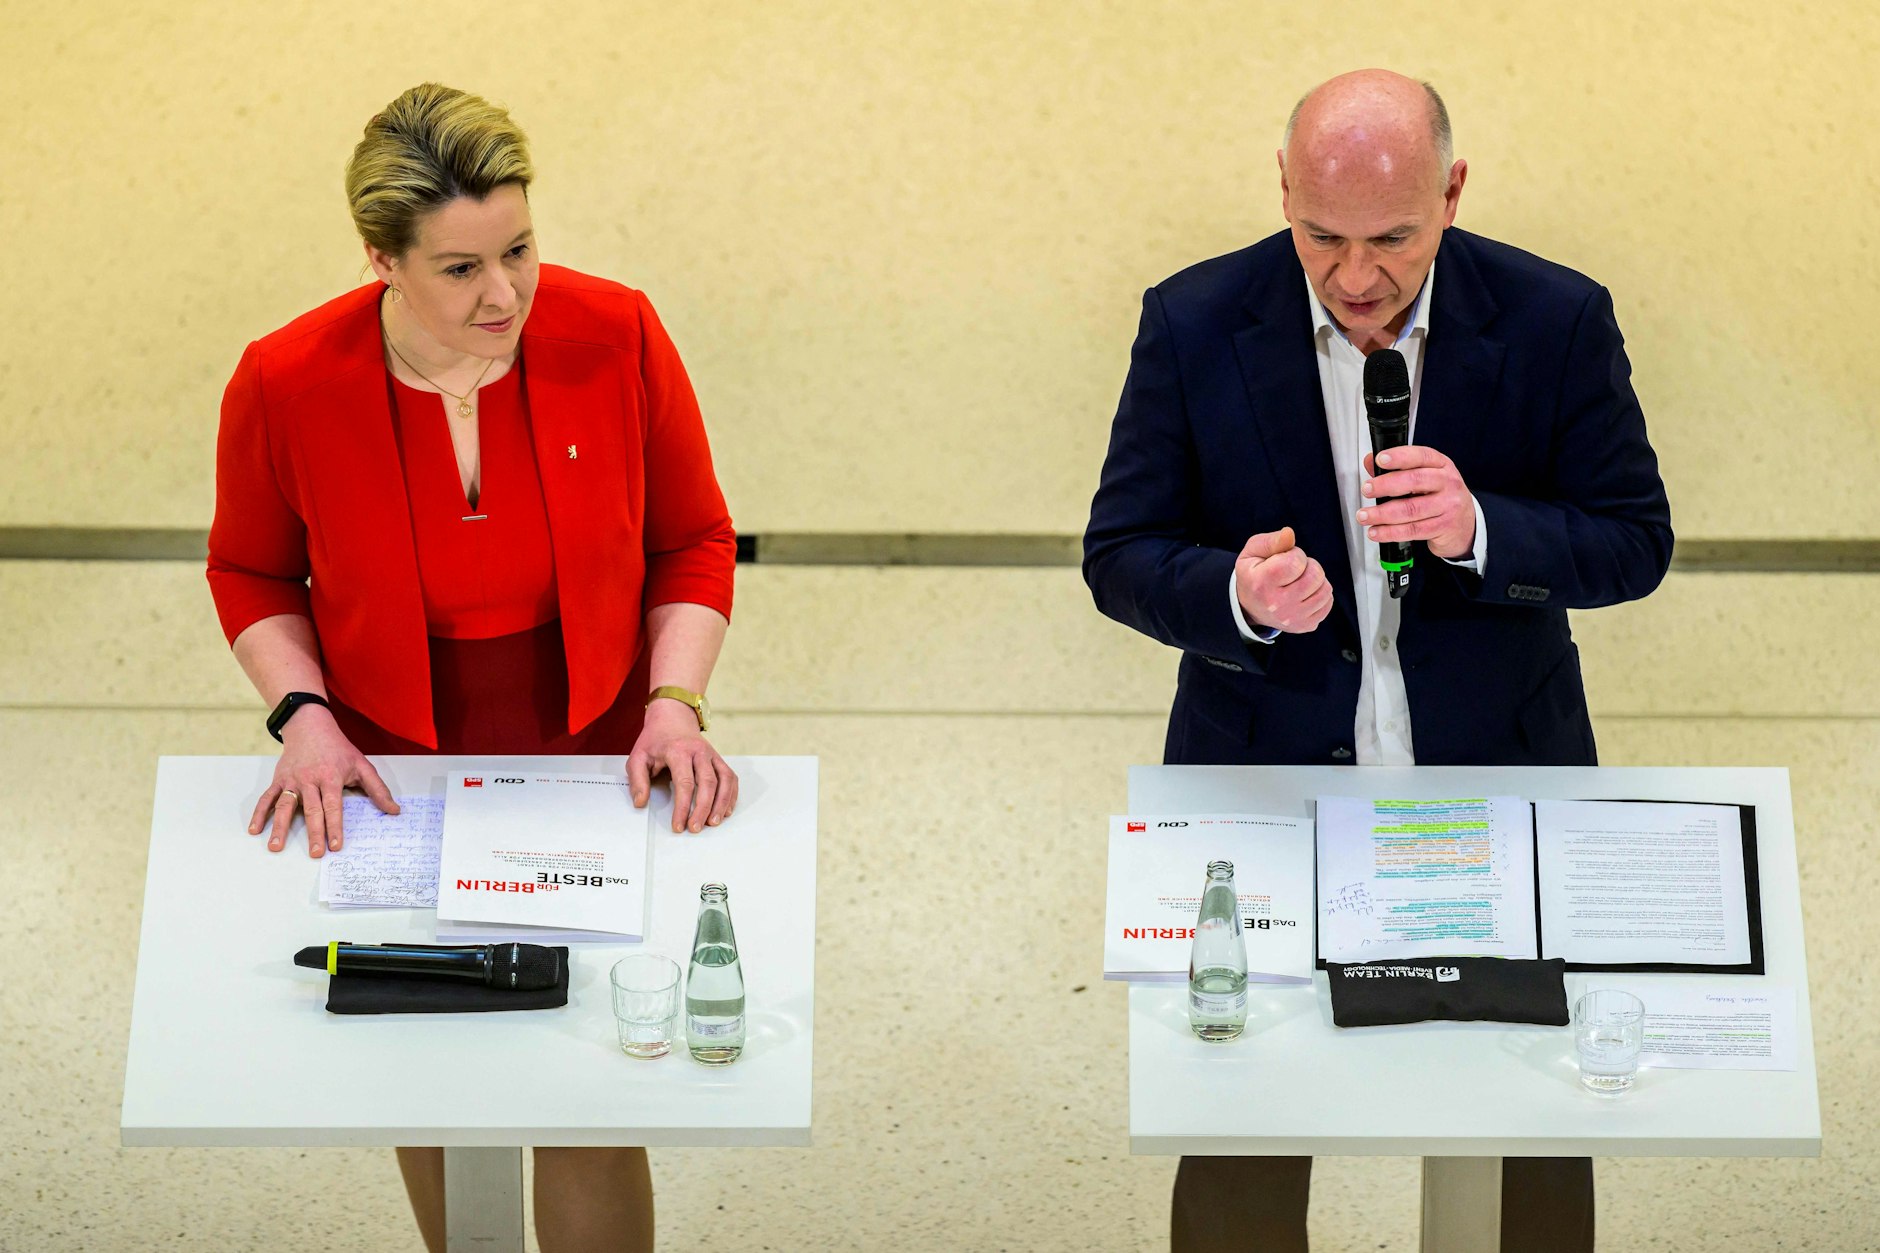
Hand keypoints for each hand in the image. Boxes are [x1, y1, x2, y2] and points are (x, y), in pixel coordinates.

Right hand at [246, 707, 397, 856]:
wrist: (310, 727)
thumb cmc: (338, 749)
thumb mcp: (362, 765)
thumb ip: (378, 789)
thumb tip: (394, 810)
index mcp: (331, 778)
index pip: (333, 807)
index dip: (334, 826)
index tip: (335, 845)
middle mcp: (309, 780)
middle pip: (311, 810)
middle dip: (313, 833)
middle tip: (315, 853)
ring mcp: (292, 780)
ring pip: (284, 806)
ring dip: (278, 827)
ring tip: (275, 846)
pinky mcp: (279, 779)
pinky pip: (267, 798)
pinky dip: (259, 813)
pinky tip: (255, 829)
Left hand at [628, 699, 738, 832]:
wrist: (672, 717)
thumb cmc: (655, 740)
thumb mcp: (638, 757)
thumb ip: (637, 780)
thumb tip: (641, 802)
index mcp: (678, 751)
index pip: (685, 783)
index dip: (683, 807)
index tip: (678, 825)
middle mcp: (699, 752)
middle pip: (708, 783)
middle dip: (703, 809)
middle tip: (696, 828)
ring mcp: (712, 755)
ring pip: (724, 780)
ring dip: (721, 804)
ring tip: (713, 822)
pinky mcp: (719, 759)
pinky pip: (730, 777)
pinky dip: (731, 795)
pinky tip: (725, 810)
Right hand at [1234, 526, 1333, 633]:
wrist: (1248, 607)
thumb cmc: (1253, 576)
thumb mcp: (1252, 552)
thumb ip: (1272, 541)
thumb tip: (1289, 534)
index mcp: (1262, 583)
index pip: (1296, 562)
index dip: (1295, 554)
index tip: (1285, 558)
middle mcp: (1278, 604)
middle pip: (1315, 576)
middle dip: (1309, 566)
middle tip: (1295, 569)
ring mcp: (1293, 617)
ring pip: (1325, 590)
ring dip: (1316, 580)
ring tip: (1301, 580)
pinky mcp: (1305, 625)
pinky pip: (1328, 603)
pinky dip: (1320, 594)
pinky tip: (1306, 593)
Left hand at [1359, 446, 1476, 560]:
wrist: (1466, 525)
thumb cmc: (1441, 497)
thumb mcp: (1425, 477)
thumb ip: (1397, 469)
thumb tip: (1370, 462)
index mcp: (1442, 465)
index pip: (1421, 456)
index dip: (1400, 456)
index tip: (1380, 460)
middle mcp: (1448, 483)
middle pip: (1415, 481)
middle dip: (1386, 485)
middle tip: (1367, 489)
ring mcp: (1449, 506)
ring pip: (1411, 509)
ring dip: (1382, 513)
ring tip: (1365, 515)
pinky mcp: (1444, 527)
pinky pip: (1413, 530)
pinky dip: (1390, 532)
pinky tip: (1377, 532)